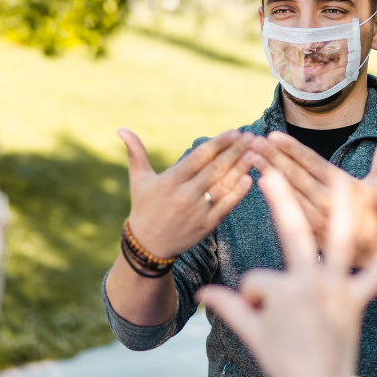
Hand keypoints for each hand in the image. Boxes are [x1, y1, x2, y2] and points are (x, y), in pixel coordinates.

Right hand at [119, 128, 255, 258]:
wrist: (147, 246)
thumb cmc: (144, 207)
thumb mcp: (138, 180)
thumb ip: (135, 153)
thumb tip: (121, 129)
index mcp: (169, 181)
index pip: (199, 157)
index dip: (219, 143)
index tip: (235, 132)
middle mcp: (184, 196)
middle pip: (215, 169)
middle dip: (235, 151)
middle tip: (252, 137)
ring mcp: (196, 212)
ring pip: (224, 186)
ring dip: (242, 168)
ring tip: (256, 153)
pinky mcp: (206, 227)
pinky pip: (226, 206)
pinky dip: (238, 193)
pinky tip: (250, 178)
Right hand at [197, 169, 376, 376]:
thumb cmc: (281, 365)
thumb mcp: (251, 333)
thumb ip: (227, 307)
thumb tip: (202, 293)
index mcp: (281, 291)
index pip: (258, 279)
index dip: (252, 300)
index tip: (259, 322)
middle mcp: (310, 284)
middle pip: (291, 233)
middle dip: (279, 200)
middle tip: (269, 173)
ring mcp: (336, 291)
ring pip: (338, 242)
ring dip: (342, 210)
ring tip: (343, 180)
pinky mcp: (357, 302)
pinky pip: (376, 274)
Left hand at [248, 129, 376, 267]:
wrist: (373, 253)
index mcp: (342, 187)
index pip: (311, 163)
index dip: (291, 149)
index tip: (272, 135)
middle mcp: (325, 202)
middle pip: (293, 175)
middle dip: (272, 156)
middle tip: (253, 140)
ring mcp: (313, 219)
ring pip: (286, 192)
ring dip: (266, 172)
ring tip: (250, 156)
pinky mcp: (306, 231)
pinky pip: (284, 210)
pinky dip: (270, 195)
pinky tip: (257, 179)